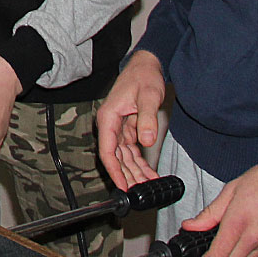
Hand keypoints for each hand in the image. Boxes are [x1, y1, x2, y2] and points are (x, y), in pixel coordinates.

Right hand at [96, 49, 166, 188]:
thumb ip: (146, 119)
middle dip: (127, 175)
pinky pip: (132, 150)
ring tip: (148, 186)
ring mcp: (119, 127)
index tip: (123, 186)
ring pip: (125, 156)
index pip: (108, 151)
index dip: (114, 171)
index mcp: (109, 117)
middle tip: (140, 192)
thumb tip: (146, 141)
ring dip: (135, 171)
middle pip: (116, 157)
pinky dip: (140, 162)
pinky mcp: (128, 128)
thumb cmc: (144, 76)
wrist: (147, 65)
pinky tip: (149, 173)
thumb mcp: (148, 96)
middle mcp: (111, 124)